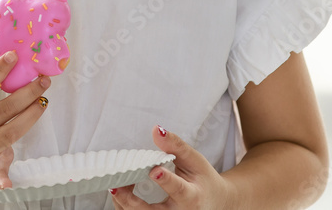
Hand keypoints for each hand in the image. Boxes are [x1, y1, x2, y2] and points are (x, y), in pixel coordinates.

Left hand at [109, 125, 237, 209]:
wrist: (215, 202)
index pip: (179, 190)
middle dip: (131, 201)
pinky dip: (126, 205)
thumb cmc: (203, 180)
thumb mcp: (195, 160)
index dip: (167, 181)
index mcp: (193, 197)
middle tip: (116, 186)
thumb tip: (157, 130)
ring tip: (116, 183)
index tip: (154, 171)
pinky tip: (122, 190)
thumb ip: (176, 146)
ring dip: (124, 203)